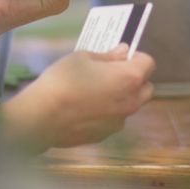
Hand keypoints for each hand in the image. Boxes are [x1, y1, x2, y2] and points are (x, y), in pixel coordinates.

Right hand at [1, 45, 155, 148]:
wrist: (41, 117)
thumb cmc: (63, 80)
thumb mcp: (84, 57)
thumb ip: (109, 56)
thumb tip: (124, 52)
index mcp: (130, 78)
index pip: (148, 63)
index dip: (136, 57)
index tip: (120, 56)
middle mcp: (131, 102)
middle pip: (145, 88)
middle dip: (135, 79)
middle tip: (113, 73)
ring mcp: (118, 122)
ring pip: (130, 106)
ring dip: (121, 97)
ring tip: (96, 91)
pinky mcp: (104, 135)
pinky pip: (113, 120)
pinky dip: (106, 113)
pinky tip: (85, 108)